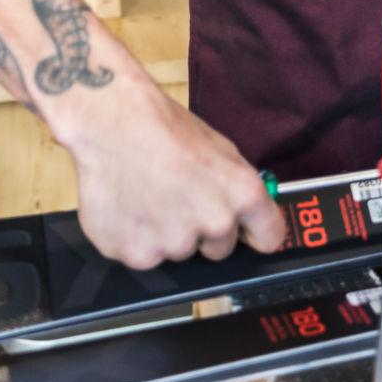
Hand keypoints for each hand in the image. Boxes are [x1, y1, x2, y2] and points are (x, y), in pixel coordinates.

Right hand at [66, 82, 286, 267]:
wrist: (111, 125)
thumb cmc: (164, 130)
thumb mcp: (221, 151)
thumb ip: (237, 191)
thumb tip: (247, 215)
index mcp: (243, 195)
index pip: (269, 238)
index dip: (255, 234)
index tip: (247, 233)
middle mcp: (215, 224)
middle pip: (220, 249)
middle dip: (204, 231)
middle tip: (181, 200)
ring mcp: (176, 244)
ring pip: (179, 251)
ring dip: (167, 234)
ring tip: (150, 197)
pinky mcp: (139, 256)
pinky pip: (145, 256)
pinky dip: (136, 239)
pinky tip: (130, 208)